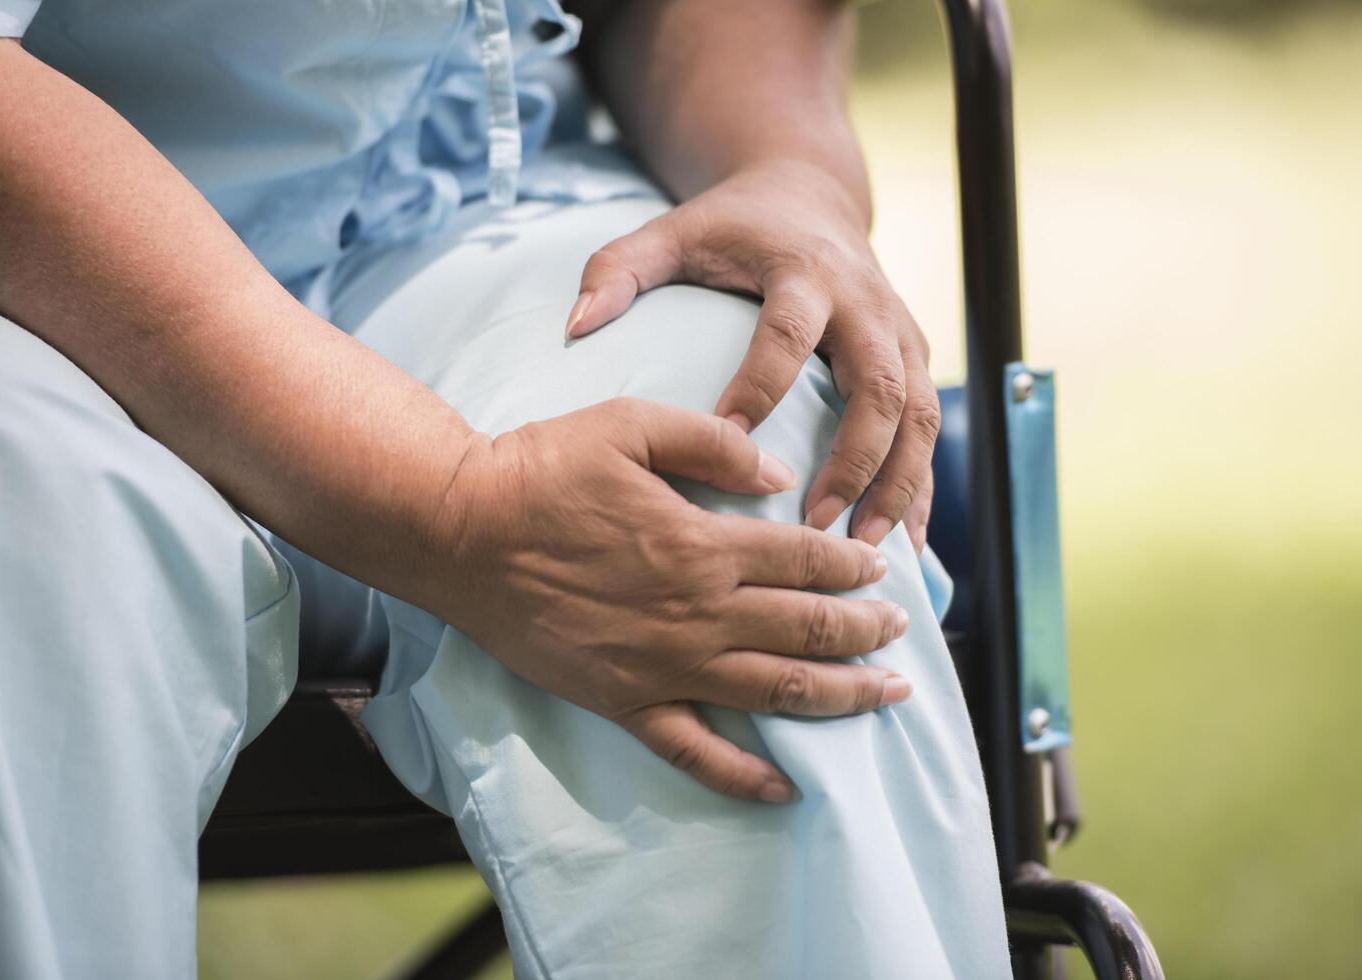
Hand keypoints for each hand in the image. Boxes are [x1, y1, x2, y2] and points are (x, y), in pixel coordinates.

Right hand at [431, 398, 911, 802]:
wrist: (461, 532)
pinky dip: (745, 775)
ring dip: (841, 696)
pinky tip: (787, 788)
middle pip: (808, 629)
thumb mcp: (632, 424)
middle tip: (901, 632)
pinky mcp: (624, 702)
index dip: (853, 564)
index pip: (807, 558)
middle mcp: (697, 613)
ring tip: (887, 697)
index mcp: (704, 544)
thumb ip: (714, 443)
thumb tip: (779, 474)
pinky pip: (695, 752)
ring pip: (774, 691)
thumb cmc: (543, 471)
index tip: (881, 568)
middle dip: (866, 632)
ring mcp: (663, 667)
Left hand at [566, 160, 938, 552]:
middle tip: (819, 526)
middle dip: (856, 460)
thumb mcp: (674, 232)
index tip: (729, 443)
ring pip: (919, 415)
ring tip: (866, 549)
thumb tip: (575, 325)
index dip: (762, 386)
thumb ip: (619, 269)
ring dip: (899, 485)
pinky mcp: (915, 357)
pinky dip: (921, 487)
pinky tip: (908, 543)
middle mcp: (865, 304)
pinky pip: (929, 430)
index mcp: (804, 272)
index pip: (789, 333)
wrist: (811, 197)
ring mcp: (899, 332)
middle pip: (881, 386)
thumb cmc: (734, 227)